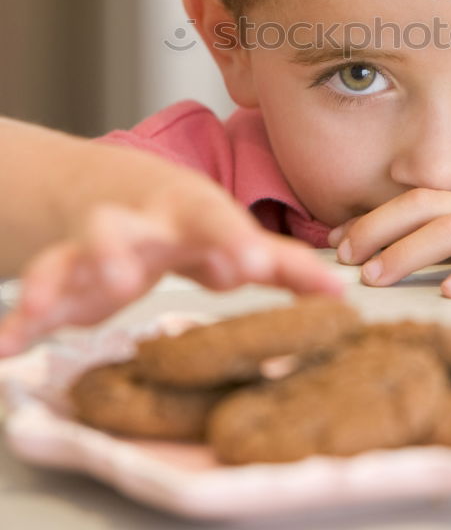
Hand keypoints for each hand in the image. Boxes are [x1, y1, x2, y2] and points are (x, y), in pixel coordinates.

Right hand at [0, 181, 341, 356]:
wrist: (100, 186)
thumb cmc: (178, 219)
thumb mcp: (224, 235)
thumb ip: (276, 265)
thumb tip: (338, 296)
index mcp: (187, 212)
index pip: (215, 220)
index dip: (233, 238)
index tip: (255, 262)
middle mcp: (141, 220)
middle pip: (141, 225)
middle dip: (146, 245)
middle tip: (152, 274)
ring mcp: (97, 242)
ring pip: (87, 246)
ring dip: (82, 266)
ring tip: (73, 292)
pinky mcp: (62, 271)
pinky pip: (39, 289)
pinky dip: (23, 315)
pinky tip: (8, 343)